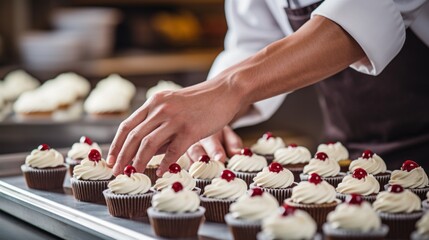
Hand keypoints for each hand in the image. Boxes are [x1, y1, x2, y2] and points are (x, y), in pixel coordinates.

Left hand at [107, 79, 243, 175]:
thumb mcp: (173, 106)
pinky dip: (164, 163)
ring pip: (149, 144)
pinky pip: (173, 150)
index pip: (127, 125)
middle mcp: (160, 109)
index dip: (117, 144)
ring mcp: (175, 119)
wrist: (224, 91)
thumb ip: (158, 125)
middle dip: (123, 156)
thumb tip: (144, 150)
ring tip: (133, 174)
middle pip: (134, 136)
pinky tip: (160, 172)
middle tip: (116, 171)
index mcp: (154, 102)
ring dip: (138, 162)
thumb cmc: (199, 102)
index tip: (111, 159)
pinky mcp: (190, 129)